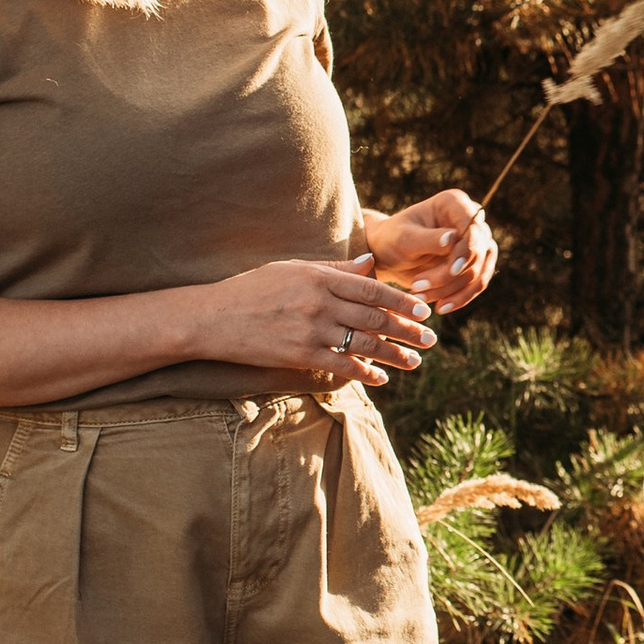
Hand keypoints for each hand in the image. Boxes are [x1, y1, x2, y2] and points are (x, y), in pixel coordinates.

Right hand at [189, 256, 431, 385]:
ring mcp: (310, 330)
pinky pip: (341, 366)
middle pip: (374, 317)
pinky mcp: (300, 354)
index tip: (423, 311)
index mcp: (319, 277)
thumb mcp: (292, 268)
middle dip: (406, 330)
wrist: (213, 318)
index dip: (401, 301)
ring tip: (414, 362)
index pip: (371, 289)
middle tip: (430, 339)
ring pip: (363, 343)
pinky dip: (365, 373)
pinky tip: (380, 379)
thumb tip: (370, 264)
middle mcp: (319, 302)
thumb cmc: (253, 289)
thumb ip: (334, 268)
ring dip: (393, 354)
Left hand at [361, 191, 497, 310]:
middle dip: (451, 276)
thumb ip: (428, 239)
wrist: (387, 255)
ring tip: (421, 299)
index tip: (452, 270)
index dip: (467, 250)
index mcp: (454, 203)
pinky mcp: (474, 264)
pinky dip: (460, 298)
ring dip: (453, 290)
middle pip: (478, 252)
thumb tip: (453, 238)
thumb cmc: (391, 240)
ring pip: (479, 272)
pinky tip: (440, 307)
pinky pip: (476, 284)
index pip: (473, 228)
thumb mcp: (404, 239)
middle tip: (418, 288)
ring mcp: (475, 243)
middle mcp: (470, 220)